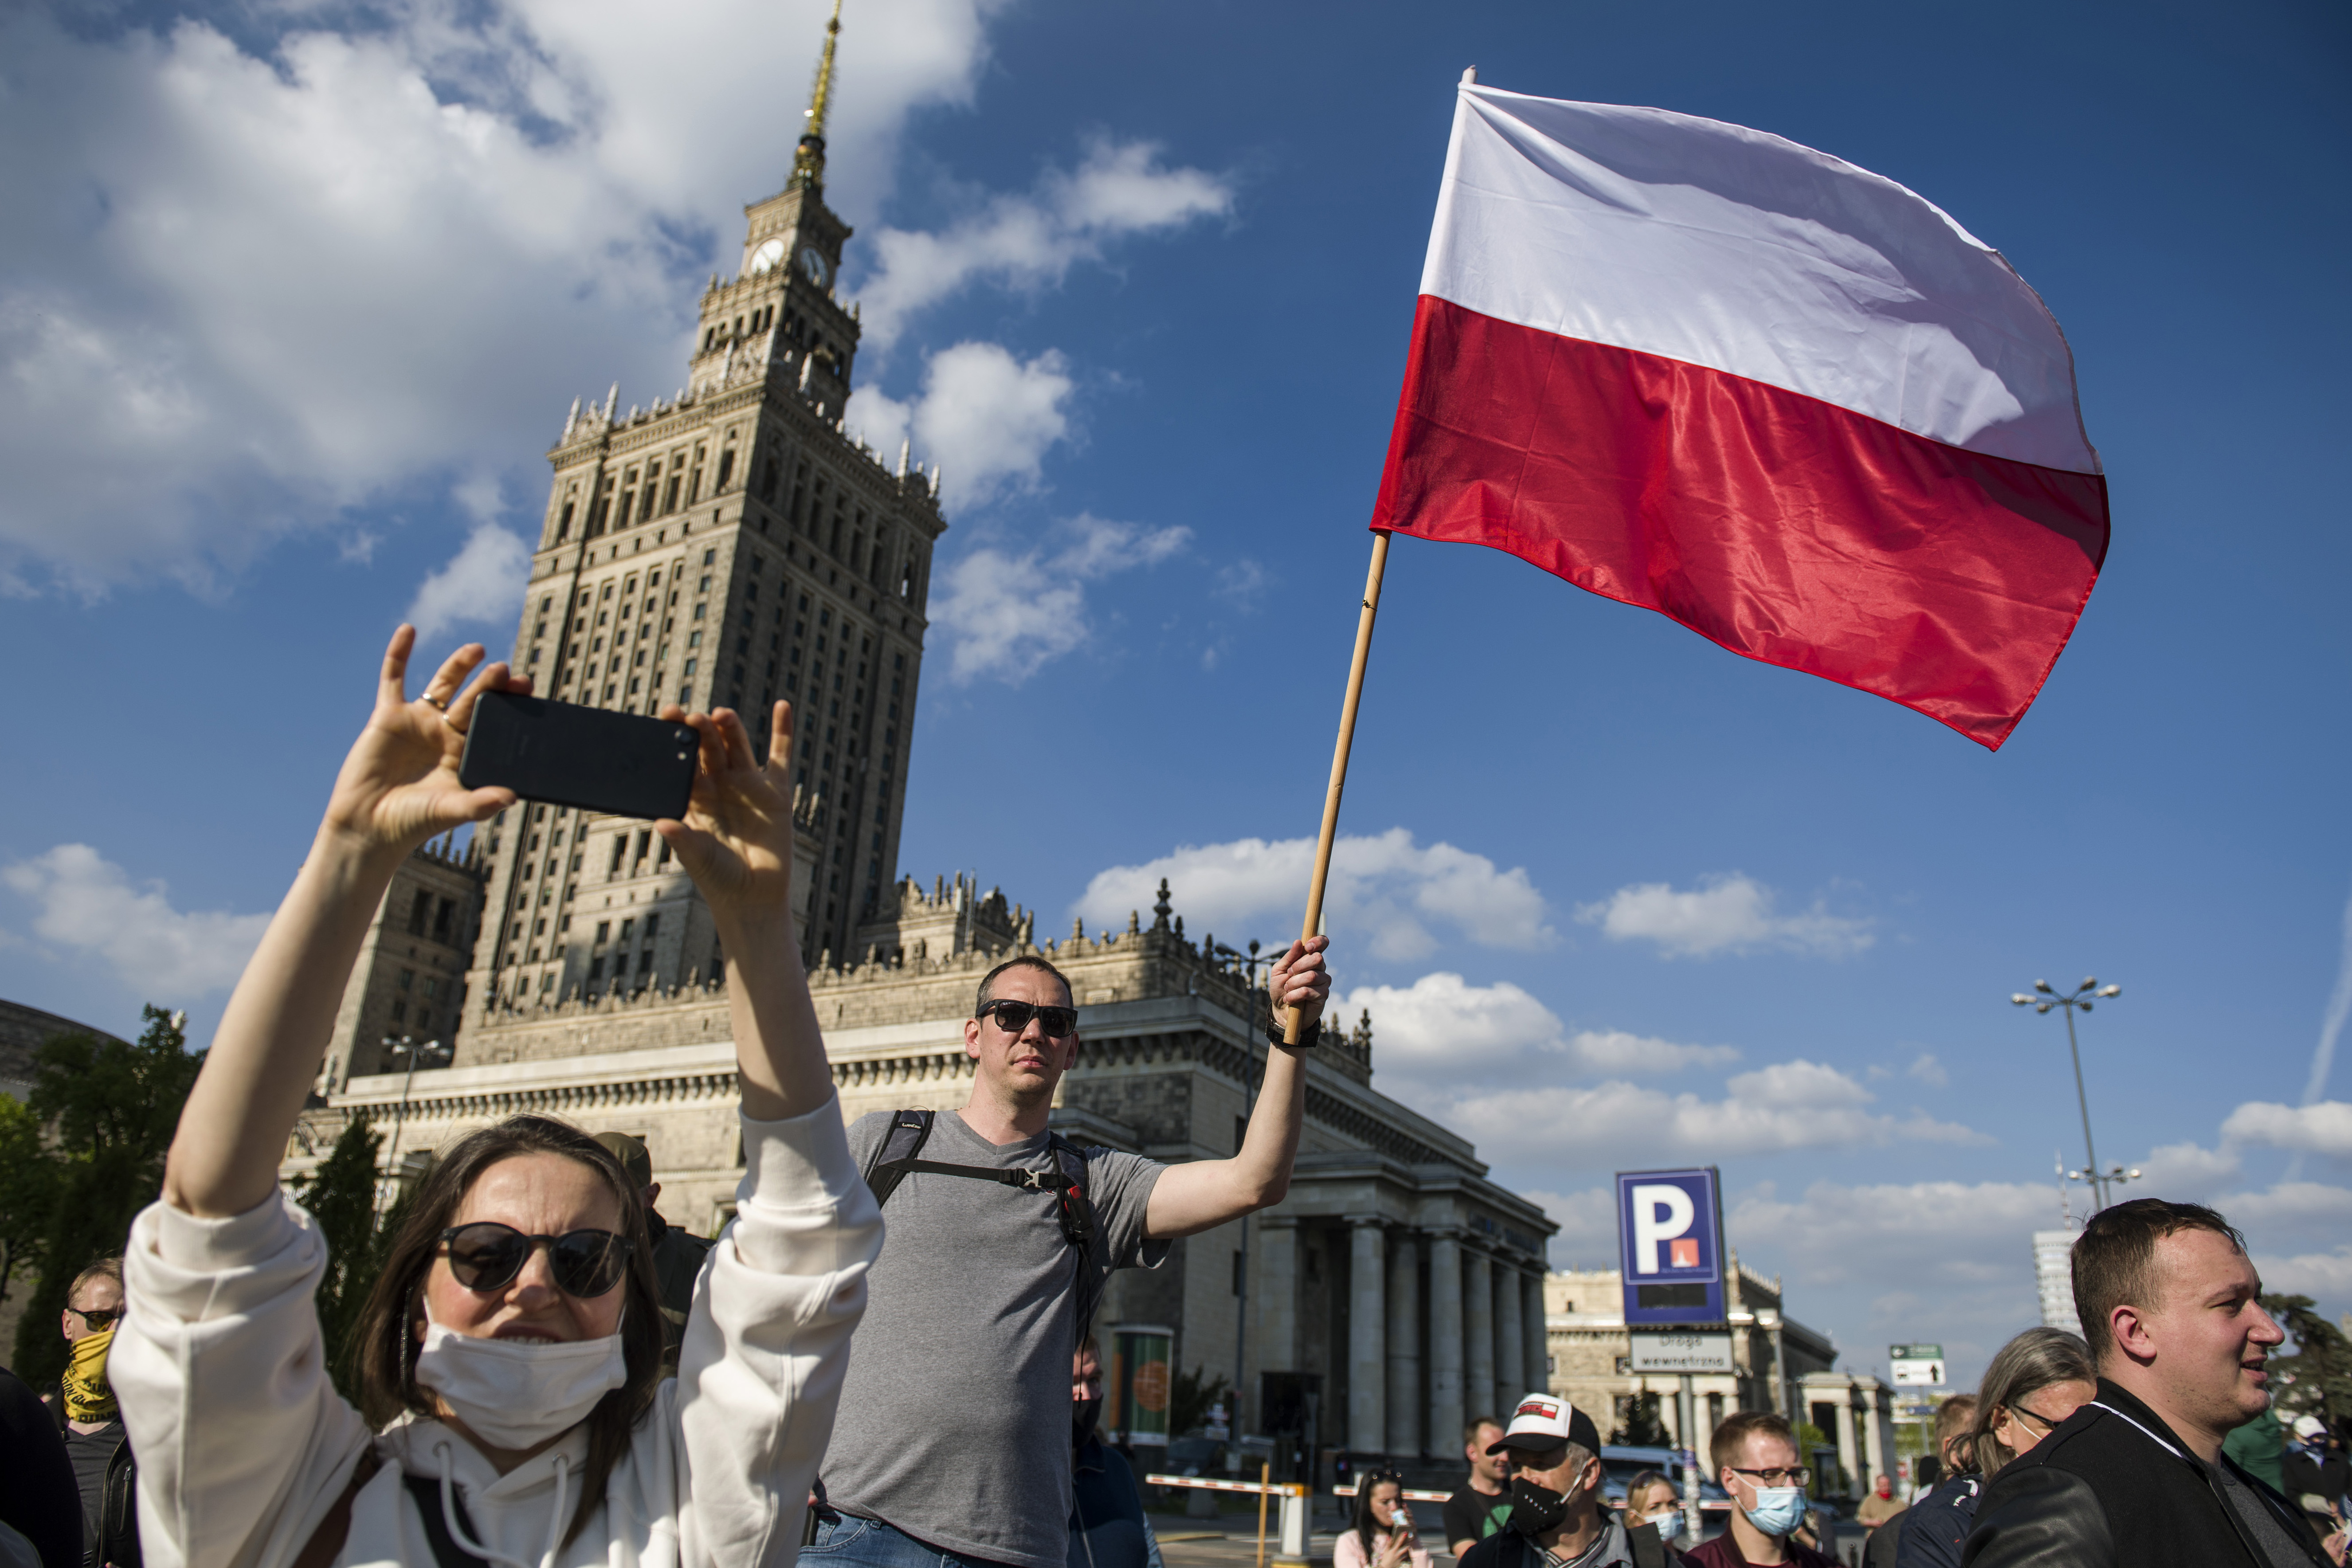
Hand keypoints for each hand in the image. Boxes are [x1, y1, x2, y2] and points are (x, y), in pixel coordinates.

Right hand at [320, 627, 521, 854]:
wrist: (369, 825)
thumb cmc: (412, 822)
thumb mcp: (450, 810)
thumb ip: (479, 803)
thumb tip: (511, 797)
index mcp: (467, 753)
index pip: (494, 722)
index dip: (509, 705)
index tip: (526, 690)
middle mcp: (445, 734)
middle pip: (473, 700)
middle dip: (490, 685)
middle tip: (506, 671)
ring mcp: (418, 722)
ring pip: (442, 685)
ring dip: (458, 665)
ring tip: (477, 650)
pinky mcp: (388, 716)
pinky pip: (393, 678)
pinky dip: (398, 653)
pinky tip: (408, 630)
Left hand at [655, 701, 795, 930]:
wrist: (753, 897)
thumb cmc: (718, 878)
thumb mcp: (696, 858)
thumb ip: (682, 839)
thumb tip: (661, 824)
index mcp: (694, 796)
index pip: (681, 759)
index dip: (674, 737)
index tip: (666, 717)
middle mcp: (719, 785)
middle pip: (707, 747)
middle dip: (699, 731)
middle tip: (693, 718)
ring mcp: (747, 785)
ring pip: (737, 746)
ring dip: (730, 727)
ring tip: (721, 714)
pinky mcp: (775, 791)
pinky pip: (780, 755)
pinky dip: (782, 730)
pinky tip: (782, 705)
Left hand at [1267, 934, 1331, 1032]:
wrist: (1281, 1010)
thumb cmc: (1281, 989)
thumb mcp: (1279, 971)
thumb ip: (1288, 957)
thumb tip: (1298, 942)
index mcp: (1310, 958)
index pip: (1322, 943)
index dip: (1318, 942)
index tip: (1307, 947)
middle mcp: (1320, 968)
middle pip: (1317, 959)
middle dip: (1298, 966)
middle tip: (1288, 974)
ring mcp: (1323, 982)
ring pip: (1311, 976)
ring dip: (1293, 983)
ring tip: (1287, 989)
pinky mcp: (1323, 995)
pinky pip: (1309, 991)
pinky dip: (1294, 995)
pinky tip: (1289, 999)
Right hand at [1375, 1528, 1412, 1567]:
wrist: (1386, 1567)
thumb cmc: (1385, 1558)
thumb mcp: (1385, 1551)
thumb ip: (1388, 1543)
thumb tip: (1389, 1536)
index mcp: (1394, 1550)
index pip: (1399, 1542)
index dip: (1402, 1537)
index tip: (1405, 1533)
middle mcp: (1398, 1554)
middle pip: (1405, 1548)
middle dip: (1408, 1544)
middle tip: (1409, 1541)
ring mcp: (1400, 1558)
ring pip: (1405, 1553)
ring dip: (1405, 1551)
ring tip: (1406, 1548)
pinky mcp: (1401, 1562)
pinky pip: (1403, 1558)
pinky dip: (1403, 1556)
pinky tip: (1401, 1556)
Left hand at [2321, 1528, 2343, 1566]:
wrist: (2325, 1567)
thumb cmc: (2333, 1565)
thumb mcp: (2340, 1564)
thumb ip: (2344, 1558)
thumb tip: (2347, 1552)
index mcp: (2334, 1554)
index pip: (2339, 1545)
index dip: (2343, 1539)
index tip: (2345, 1535)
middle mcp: (2328, 1550)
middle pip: (2334, 1540)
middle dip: (2338, 1534)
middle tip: (2341, 1530)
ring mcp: (2324, 1548)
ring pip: (2328, 1539)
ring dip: (2333, 1535)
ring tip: (2337, 1532)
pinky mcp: (2322, 1548)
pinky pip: (2325, 1541)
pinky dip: (2328, 1537)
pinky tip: (2331, 1536)